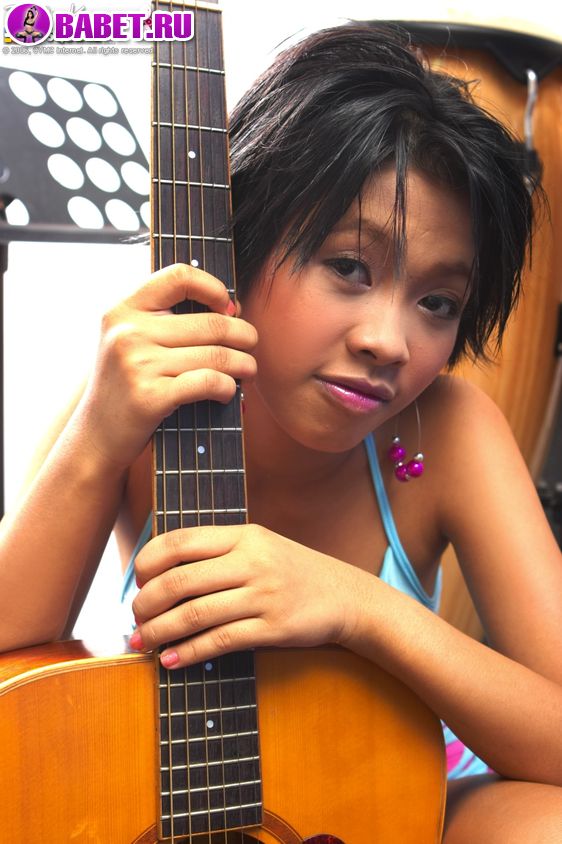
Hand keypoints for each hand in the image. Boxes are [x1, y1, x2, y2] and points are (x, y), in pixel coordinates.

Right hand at [74, 264, 256, 468]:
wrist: (95, 436)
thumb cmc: (125, 386)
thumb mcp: (130, 342)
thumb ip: (166, 320)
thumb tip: (232, 307)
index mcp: (123, 310)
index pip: (179, 276)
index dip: (214, 287)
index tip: (228, 306)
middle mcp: (128, 332)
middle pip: (210, 322)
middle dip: (243, 334)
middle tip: (251, 344)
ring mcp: (138, 365)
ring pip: (216, 355)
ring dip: (244, 364)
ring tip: (248, 370)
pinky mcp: (151, 397)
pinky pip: (208, 382)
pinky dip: (228, 387)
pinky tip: (228, 392)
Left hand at [130, 523, 365, 667]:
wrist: (346, 596)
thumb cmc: (292, 572)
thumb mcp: (259, 546)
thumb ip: (217, 553)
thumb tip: (159, 575)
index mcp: (243, 535)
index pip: (179, 541)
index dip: (147, 563)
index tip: (138, 583)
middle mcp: (252, 560)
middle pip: (179, 580)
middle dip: (145, 604)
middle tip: (134, 620)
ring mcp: (264, 594)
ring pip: (194, 613)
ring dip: (159, 632)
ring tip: (142, 643)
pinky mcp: (273, 627)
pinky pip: (220, 641)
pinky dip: (189, 653)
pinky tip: (172, 660)